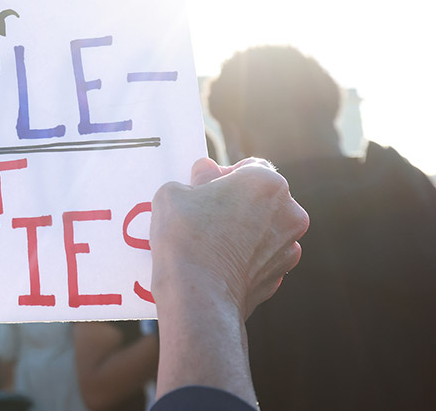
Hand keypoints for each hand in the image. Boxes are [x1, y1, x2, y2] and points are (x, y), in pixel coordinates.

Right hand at [150, 157, 308, 320]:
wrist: (199, 297)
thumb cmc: (186, 237)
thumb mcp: (175, 192)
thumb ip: (196, 177)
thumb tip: (206, 174)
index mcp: (267, 183)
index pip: (249, 167)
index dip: (223, 176)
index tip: (203, 190)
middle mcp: (289, 212)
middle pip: (260, 198)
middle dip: (236, 203)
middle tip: (204, 214)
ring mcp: (289, 247)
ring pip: (263, 228)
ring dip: (243, 230)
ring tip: (210, 242)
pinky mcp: (280, 275)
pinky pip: (261, 257)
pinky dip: (245, 257)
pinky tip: (218, 263)